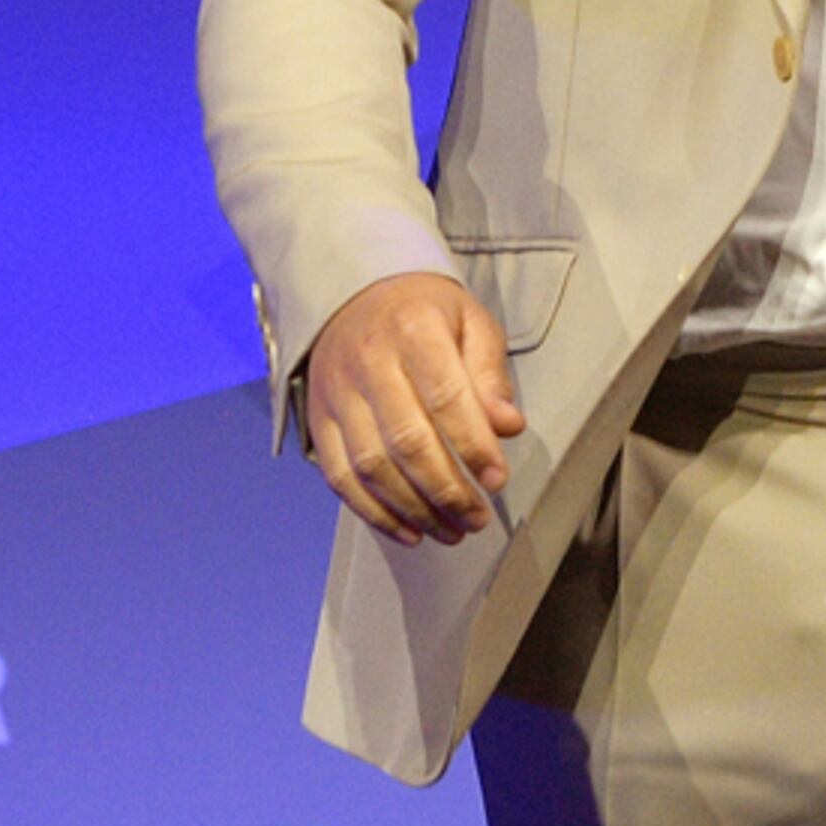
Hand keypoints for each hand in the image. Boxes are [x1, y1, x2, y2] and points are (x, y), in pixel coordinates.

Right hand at [302, 270, 527, 545]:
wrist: (354, 294)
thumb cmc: (423, 313)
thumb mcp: (470, 323)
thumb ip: (489, 375)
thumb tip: (507, 426)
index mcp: (414, 329)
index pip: (446, 398)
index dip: (474, 446)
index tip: (497, 481)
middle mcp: (369, 361)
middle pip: (407, 441)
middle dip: (447, 490)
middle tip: (477, 518)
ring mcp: (338, 393)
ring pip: (371, 465)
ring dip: (413, 509)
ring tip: (451, 531)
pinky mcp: (318, 420)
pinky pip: (340, 476)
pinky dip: (373, 512)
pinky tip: (408, 530)